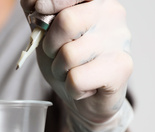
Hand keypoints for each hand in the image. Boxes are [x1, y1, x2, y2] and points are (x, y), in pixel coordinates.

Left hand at [21, 0, 132, 123]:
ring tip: (72, 72)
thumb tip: (32, 2)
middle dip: (50, 46)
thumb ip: (37, 13)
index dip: (50, 1)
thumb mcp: (45, 33)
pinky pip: (77, 79)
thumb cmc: (67, 61)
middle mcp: (112, 13)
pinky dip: (71, 88)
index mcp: (94, 0)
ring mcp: (120, 39)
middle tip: (57, 55)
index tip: (38, 10)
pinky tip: (84, 86)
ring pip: (69, 55)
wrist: (87, 99)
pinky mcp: (122, 66)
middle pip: (66, 22)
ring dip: (60, 70)